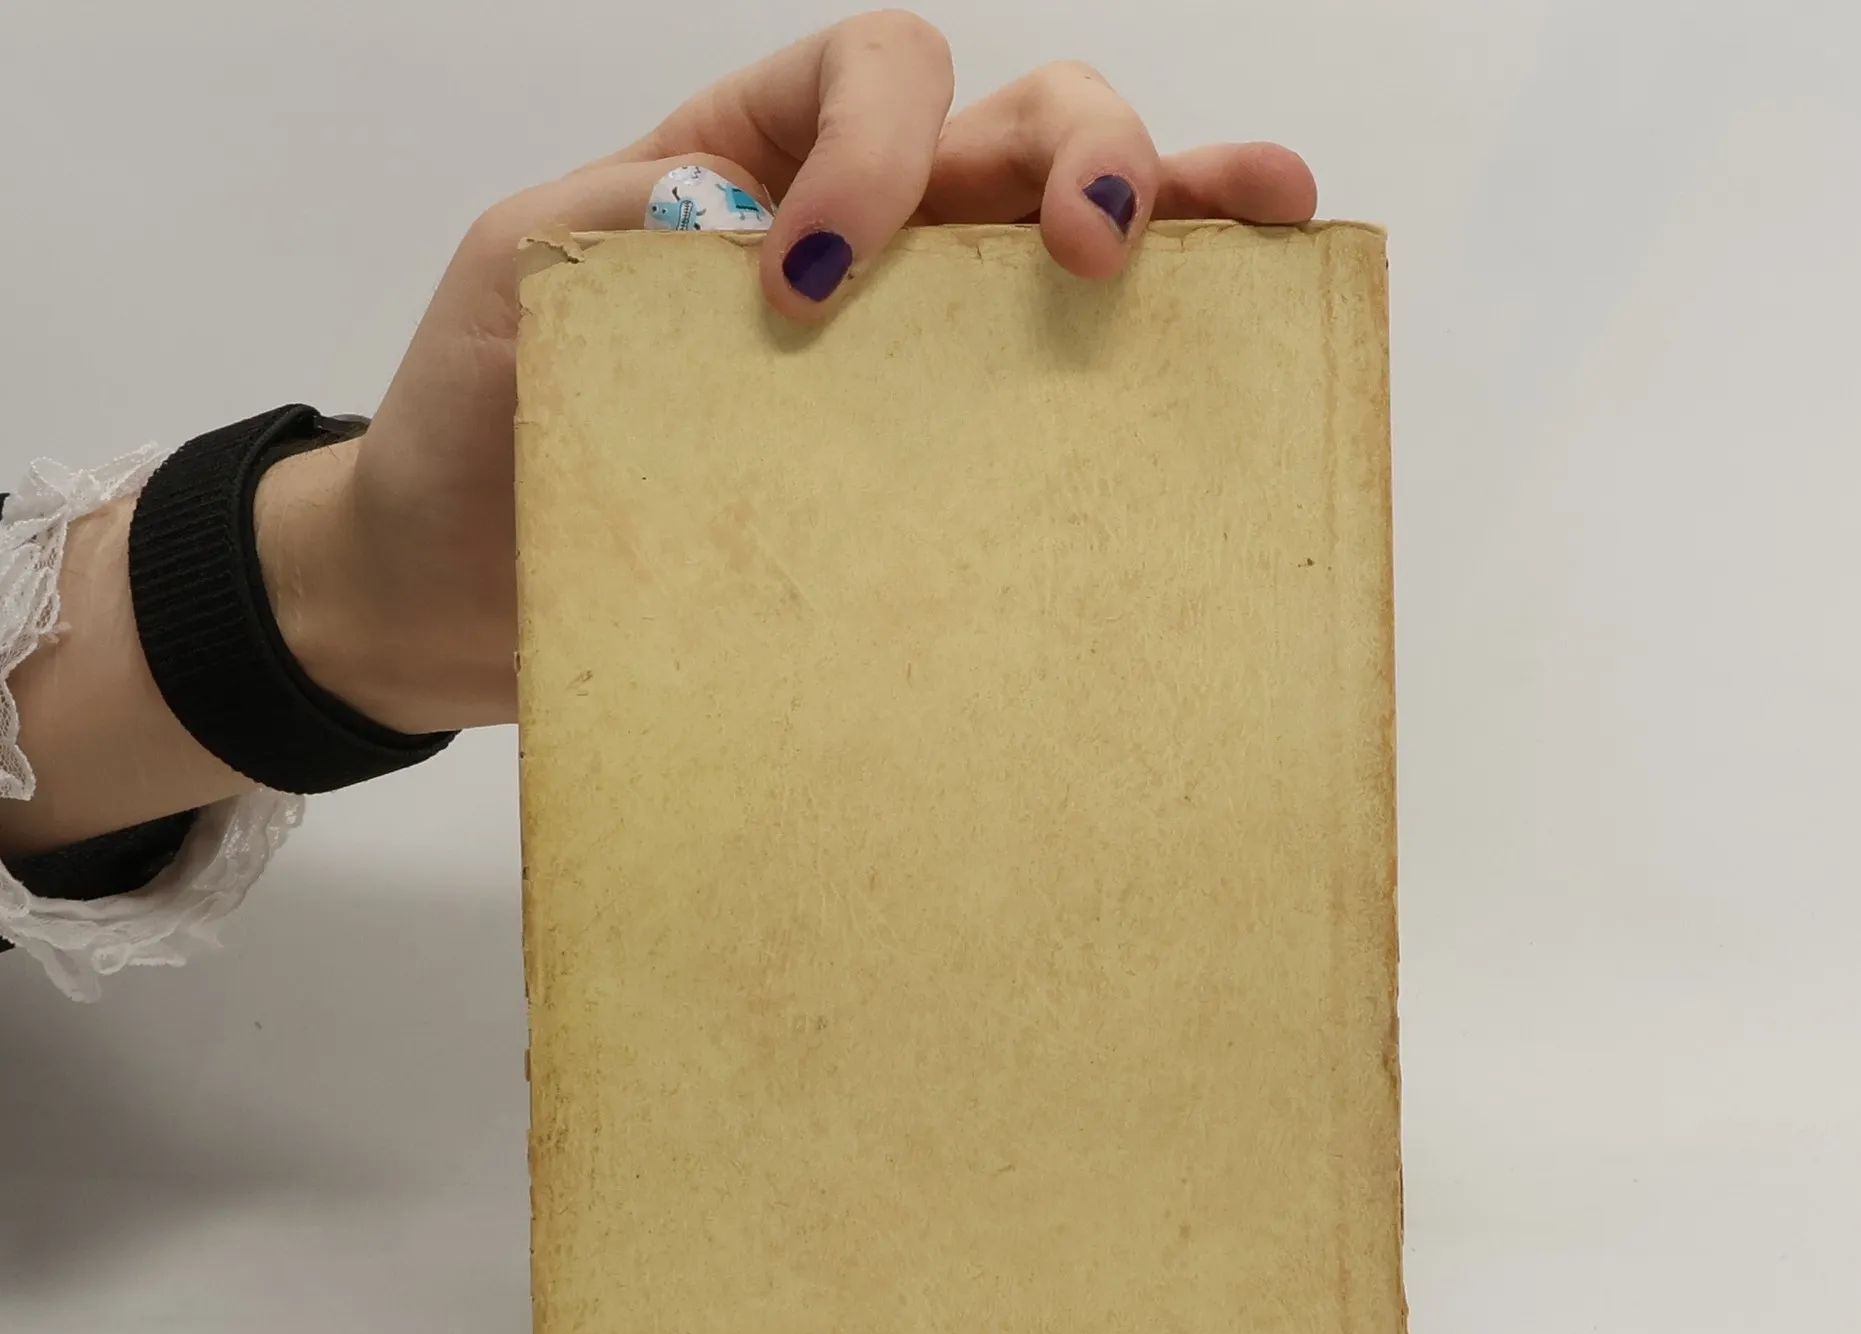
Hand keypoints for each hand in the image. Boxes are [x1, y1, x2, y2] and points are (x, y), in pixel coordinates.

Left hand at [273, 10, 1316, 738]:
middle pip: (1011, 127)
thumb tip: (752, 219)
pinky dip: (1149, 347)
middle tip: (1093, 248)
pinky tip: (1229, 334)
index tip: (812, 280)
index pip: (869, 77)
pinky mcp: (927, 465)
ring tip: (1261, 218)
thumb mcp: (521, 282)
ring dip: (1169, 204)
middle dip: (1079, 155)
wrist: (459, 589)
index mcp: (751, 160)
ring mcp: (909, 350)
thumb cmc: (478, 428)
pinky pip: (1046, 393)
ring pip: (1062, 229)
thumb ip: (626, 220)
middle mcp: (860, 236)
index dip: (880, 145)